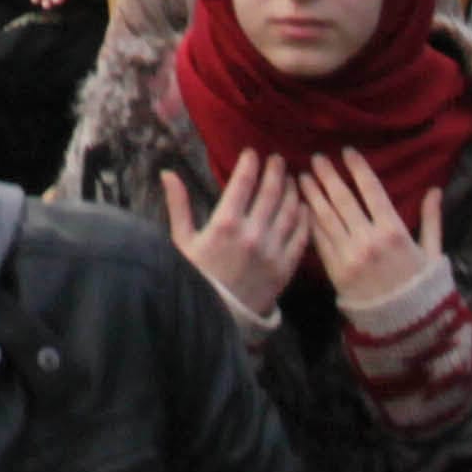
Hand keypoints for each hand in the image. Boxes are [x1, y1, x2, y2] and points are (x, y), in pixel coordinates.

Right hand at [160, 152, 307, 321]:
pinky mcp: (285, 268)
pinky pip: (301, 236)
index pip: (243, 183)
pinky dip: (304, 218)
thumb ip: (178, 204)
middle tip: (277, 159)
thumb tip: (167, 172)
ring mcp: (272, 251)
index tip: (252, 153)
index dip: (250, 164)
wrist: (216, 317)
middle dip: (275, 170)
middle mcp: (252, 234)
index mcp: (225, 224)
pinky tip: (303, 207)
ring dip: (292, 190)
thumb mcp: (182, 240)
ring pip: (290, 210)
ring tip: (291, 179)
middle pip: (271, 191)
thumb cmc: (196, 276)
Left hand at [295, 158, 446, 325]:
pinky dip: (308, 221)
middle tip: (317, 158)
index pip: (371, 191)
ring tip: (302, 177)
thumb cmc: (421, 288)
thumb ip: (431, 219)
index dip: (357, 169)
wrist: (404, 326)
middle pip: (343, 200)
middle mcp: (369, 240)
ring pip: (326, 218)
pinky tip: (301, 207)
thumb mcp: (432, 252)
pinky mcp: (334, 271)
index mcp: (394, 231)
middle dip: (328, 176)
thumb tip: (435, 189)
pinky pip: (318, 241)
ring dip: (312, 194)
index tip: (346, 152)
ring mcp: (349, 256)